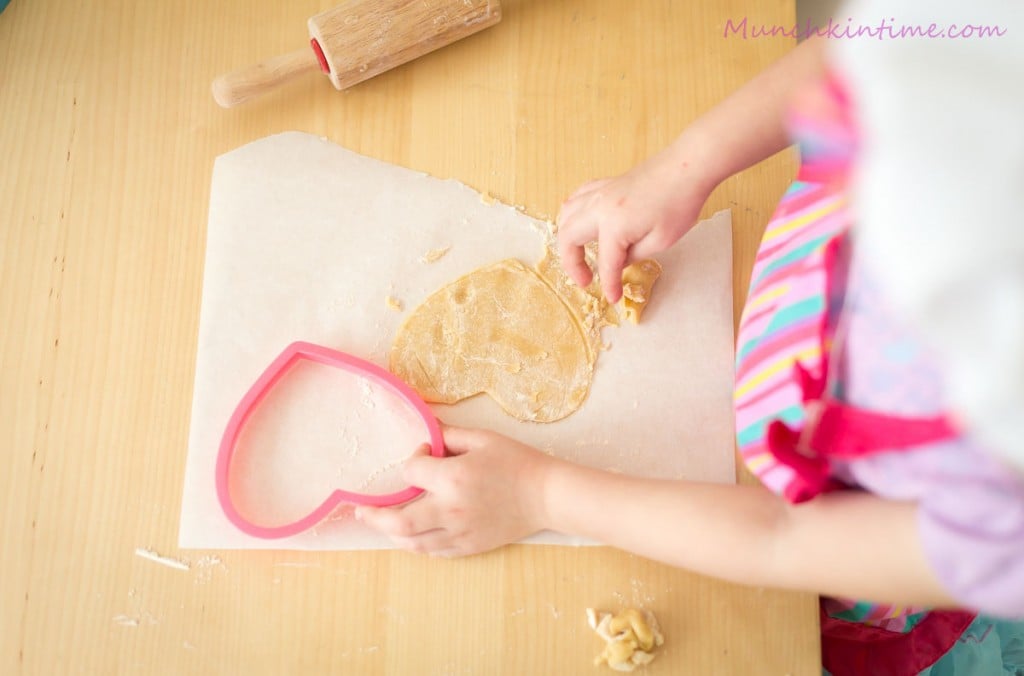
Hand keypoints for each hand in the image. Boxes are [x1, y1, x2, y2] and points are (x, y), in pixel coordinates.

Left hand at [356, 425, 554, 556]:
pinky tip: (411, 535)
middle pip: (398, 521)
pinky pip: (433, 552)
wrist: (546, 495)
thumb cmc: (517, 462)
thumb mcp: (483, 438)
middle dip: (373, 515)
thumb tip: (427, 430)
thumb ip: (450, 433)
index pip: (411, 471)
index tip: (424, 452)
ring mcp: (459, 532)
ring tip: (382, 523)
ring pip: (411, 542)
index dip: (413, 458)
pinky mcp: (468, 547)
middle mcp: (450, 509)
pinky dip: (416, 544)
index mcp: (453, 478)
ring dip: (391, 533)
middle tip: (362, 509)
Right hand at [556, 142, 716, 302]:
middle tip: (585, 279)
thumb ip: (634, 255)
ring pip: (565, 215)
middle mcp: (599, 207)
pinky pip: (576, 198)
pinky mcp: (605, 184)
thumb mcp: (661, 240)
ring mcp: (600, 193)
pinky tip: (580, 222)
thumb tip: (618, 261)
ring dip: (566, 238)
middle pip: (569, 237)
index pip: (606, 263)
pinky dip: (572, 214)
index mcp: (615, 225)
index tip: (613, 298)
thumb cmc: (680, 203)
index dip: (609, 284)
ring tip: (578, 254)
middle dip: (571, 263)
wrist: (688, 165)